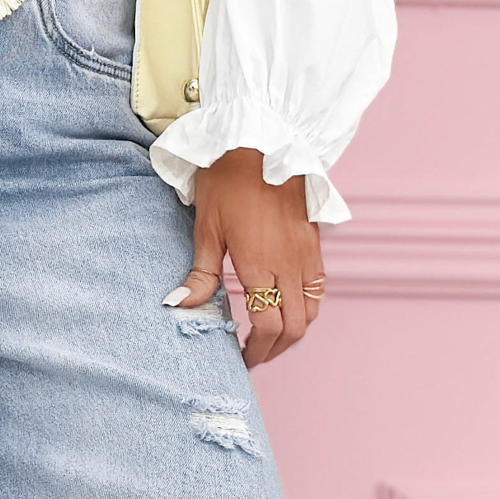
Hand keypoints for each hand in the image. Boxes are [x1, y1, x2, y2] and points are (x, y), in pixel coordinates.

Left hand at [171, 148, 324, 367]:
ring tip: (271, 337)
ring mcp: (307, 255)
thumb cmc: (227, 180)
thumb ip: (200, 274)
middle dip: (274, 349)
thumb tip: (180, 306)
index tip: (240, 359)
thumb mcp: (207, 228)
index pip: (267, 327)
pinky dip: (307, 307)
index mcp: (260, 265)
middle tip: (254, 355)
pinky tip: (288, 306)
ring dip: (293, 331)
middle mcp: (290, 265)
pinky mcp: (315, 244)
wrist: (262, 140)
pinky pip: (319, 288)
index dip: (256, 351)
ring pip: (312, 311)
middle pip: (294, 327)